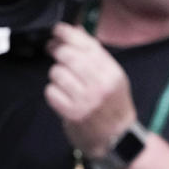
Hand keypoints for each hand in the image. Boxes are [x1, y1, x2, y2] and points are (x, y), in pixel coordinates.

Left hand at [44, 23, 136, 157]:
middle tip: (52, 49)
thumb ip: (95, 54)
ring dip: (55, 74)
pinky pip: (51, 92)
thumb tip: (75, 30)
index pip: (87, 44)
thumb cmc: (112, 104)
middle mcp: (100, 84)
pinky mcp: (72, 114)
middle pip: (69, 56)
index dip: (68, 33)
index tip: (57, 30)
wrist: (117, 138)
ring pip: (57, 73)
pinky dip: (52, 91)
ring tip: (62, 80)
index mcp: (112, 72)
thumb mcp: (111, 77)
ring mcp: (86, 100)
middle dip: (57, 49)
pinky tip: (61, 95)